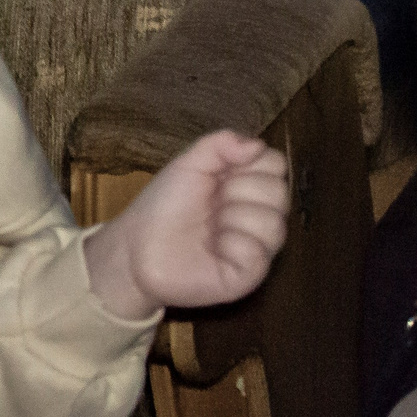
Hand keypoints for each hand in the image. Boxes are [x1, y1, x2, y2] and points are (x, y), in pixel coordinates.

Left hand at [84, 130, 289, 317]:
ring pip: (273, 223)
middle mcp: (258, 214)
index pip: (276, 164)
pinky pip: (258, 252)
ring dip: (232, 218)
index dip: (252, 163)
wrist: (137, 248)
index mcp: (246, 185)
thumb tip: (257, 144)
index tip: (221, 172)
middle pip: (279, 192)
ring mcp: (258, 245)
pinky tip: (213, 249)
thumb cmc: (163, 206)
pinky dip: (230, 245)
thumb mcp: (188, 165)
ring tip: (210, 228)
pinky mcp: (250, 273)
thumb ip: (220, 145)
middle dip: (238, 190)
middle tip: (211, 202)